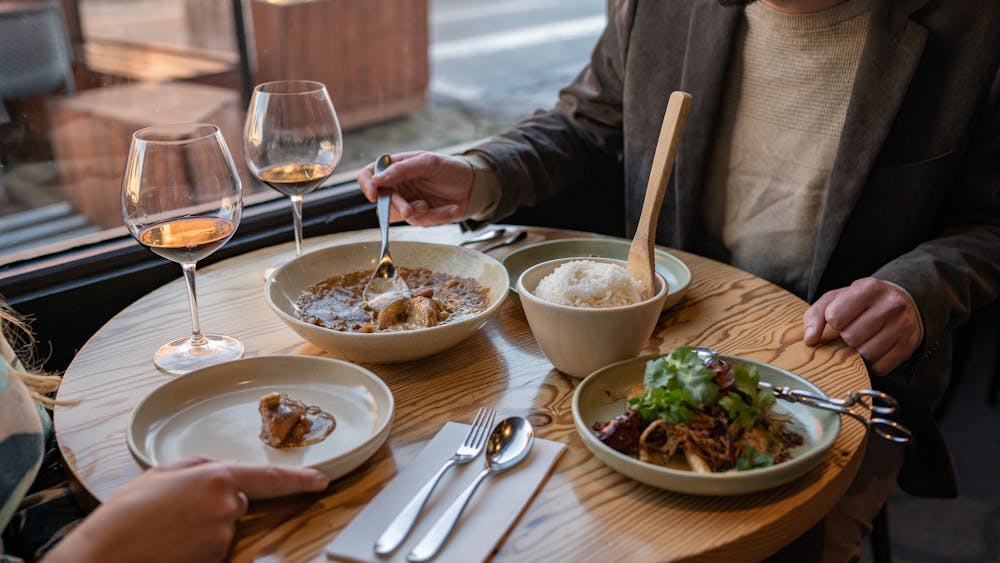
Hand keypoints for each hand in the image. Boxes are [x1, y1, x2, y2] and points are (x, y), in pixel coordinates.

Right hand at [45, 457, 328, 562]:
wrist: (106, 555)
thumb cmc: (126, 514)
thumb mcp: (162, 474)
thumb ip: (198, 467)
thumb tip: (220, 474)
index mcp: (215, 476)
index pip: (269, 477)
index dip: (298, 479)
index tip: (322, 481)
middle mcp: (226, 504)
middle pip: (238, 503)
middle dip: (214, 506)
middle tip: (174, 514)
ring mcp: (222, 534)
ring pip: (224, 527)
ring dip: (203, 528)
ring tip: (166, 529)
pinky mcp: (215, 557)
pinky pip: (214, 548)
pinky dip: (197, 546)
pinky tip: (172, 545)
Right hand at [357, 151, 474, 225]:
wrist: (473, 187)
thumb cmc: (451, 169)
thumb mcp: (428, 163)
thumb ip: (403, 169)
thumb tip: (378, 179)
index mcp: (395, 167)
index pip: (369, 174)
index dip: (367, 185)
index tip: (375, 195)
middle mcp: (397, 185)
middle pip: (382, 201)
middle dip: (397, 206)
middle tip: (409, 210)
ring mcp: (407, 201)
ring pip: (398, 216)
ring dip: (417, 213)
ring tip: (431, 205)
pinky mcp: (419, 216)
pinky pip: (419, 222)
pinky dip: (435, 217)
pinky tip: (448, 208)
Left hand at [803, 277, 921, 375]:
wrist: (903, 301)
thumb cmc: (861, 301)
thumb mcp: (836, 298)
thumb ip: (816, 314)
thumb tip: (810, 340)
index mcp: (869, 287)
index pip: (835, 317)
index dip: (833, 322)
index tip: (841, 317)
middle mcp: (891, 304)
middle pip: (851, 338)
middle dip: (847, 337)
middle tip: (855, 328)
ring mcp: (904, 325)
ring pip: (866, 354)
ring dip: (859, 351)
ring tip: (865, 338)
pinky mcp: (909, 345)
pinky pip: (881, 367)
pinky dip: (873, 363)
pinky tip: (876, 348)